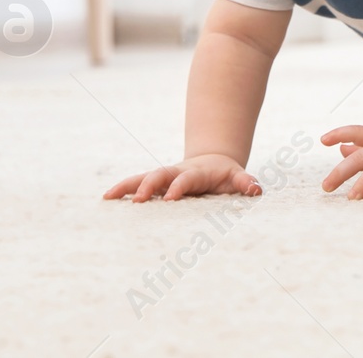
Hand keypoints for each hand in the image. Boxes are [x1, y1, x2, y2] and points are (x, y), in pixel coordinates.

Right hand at [103, 153, 262, 201]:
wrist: (213, 162)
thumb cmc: (226, 176)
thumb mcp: (238, 177)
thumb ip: (245, 183)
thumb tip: (255, 189)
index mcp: (196, 173)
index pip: (186, 180)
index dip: (178, 188)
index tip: (169, 200)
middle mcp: (176, 172)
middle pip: (159, 175)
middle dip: (148, 186)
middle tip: (137, 201)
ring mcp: (164, 177)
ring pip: (143, 177)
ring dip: (128, 186)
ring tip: (108, 197)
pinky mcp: (155, 183)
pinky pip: (136, 184)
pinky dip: (123, 189)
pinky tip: (106, 198)